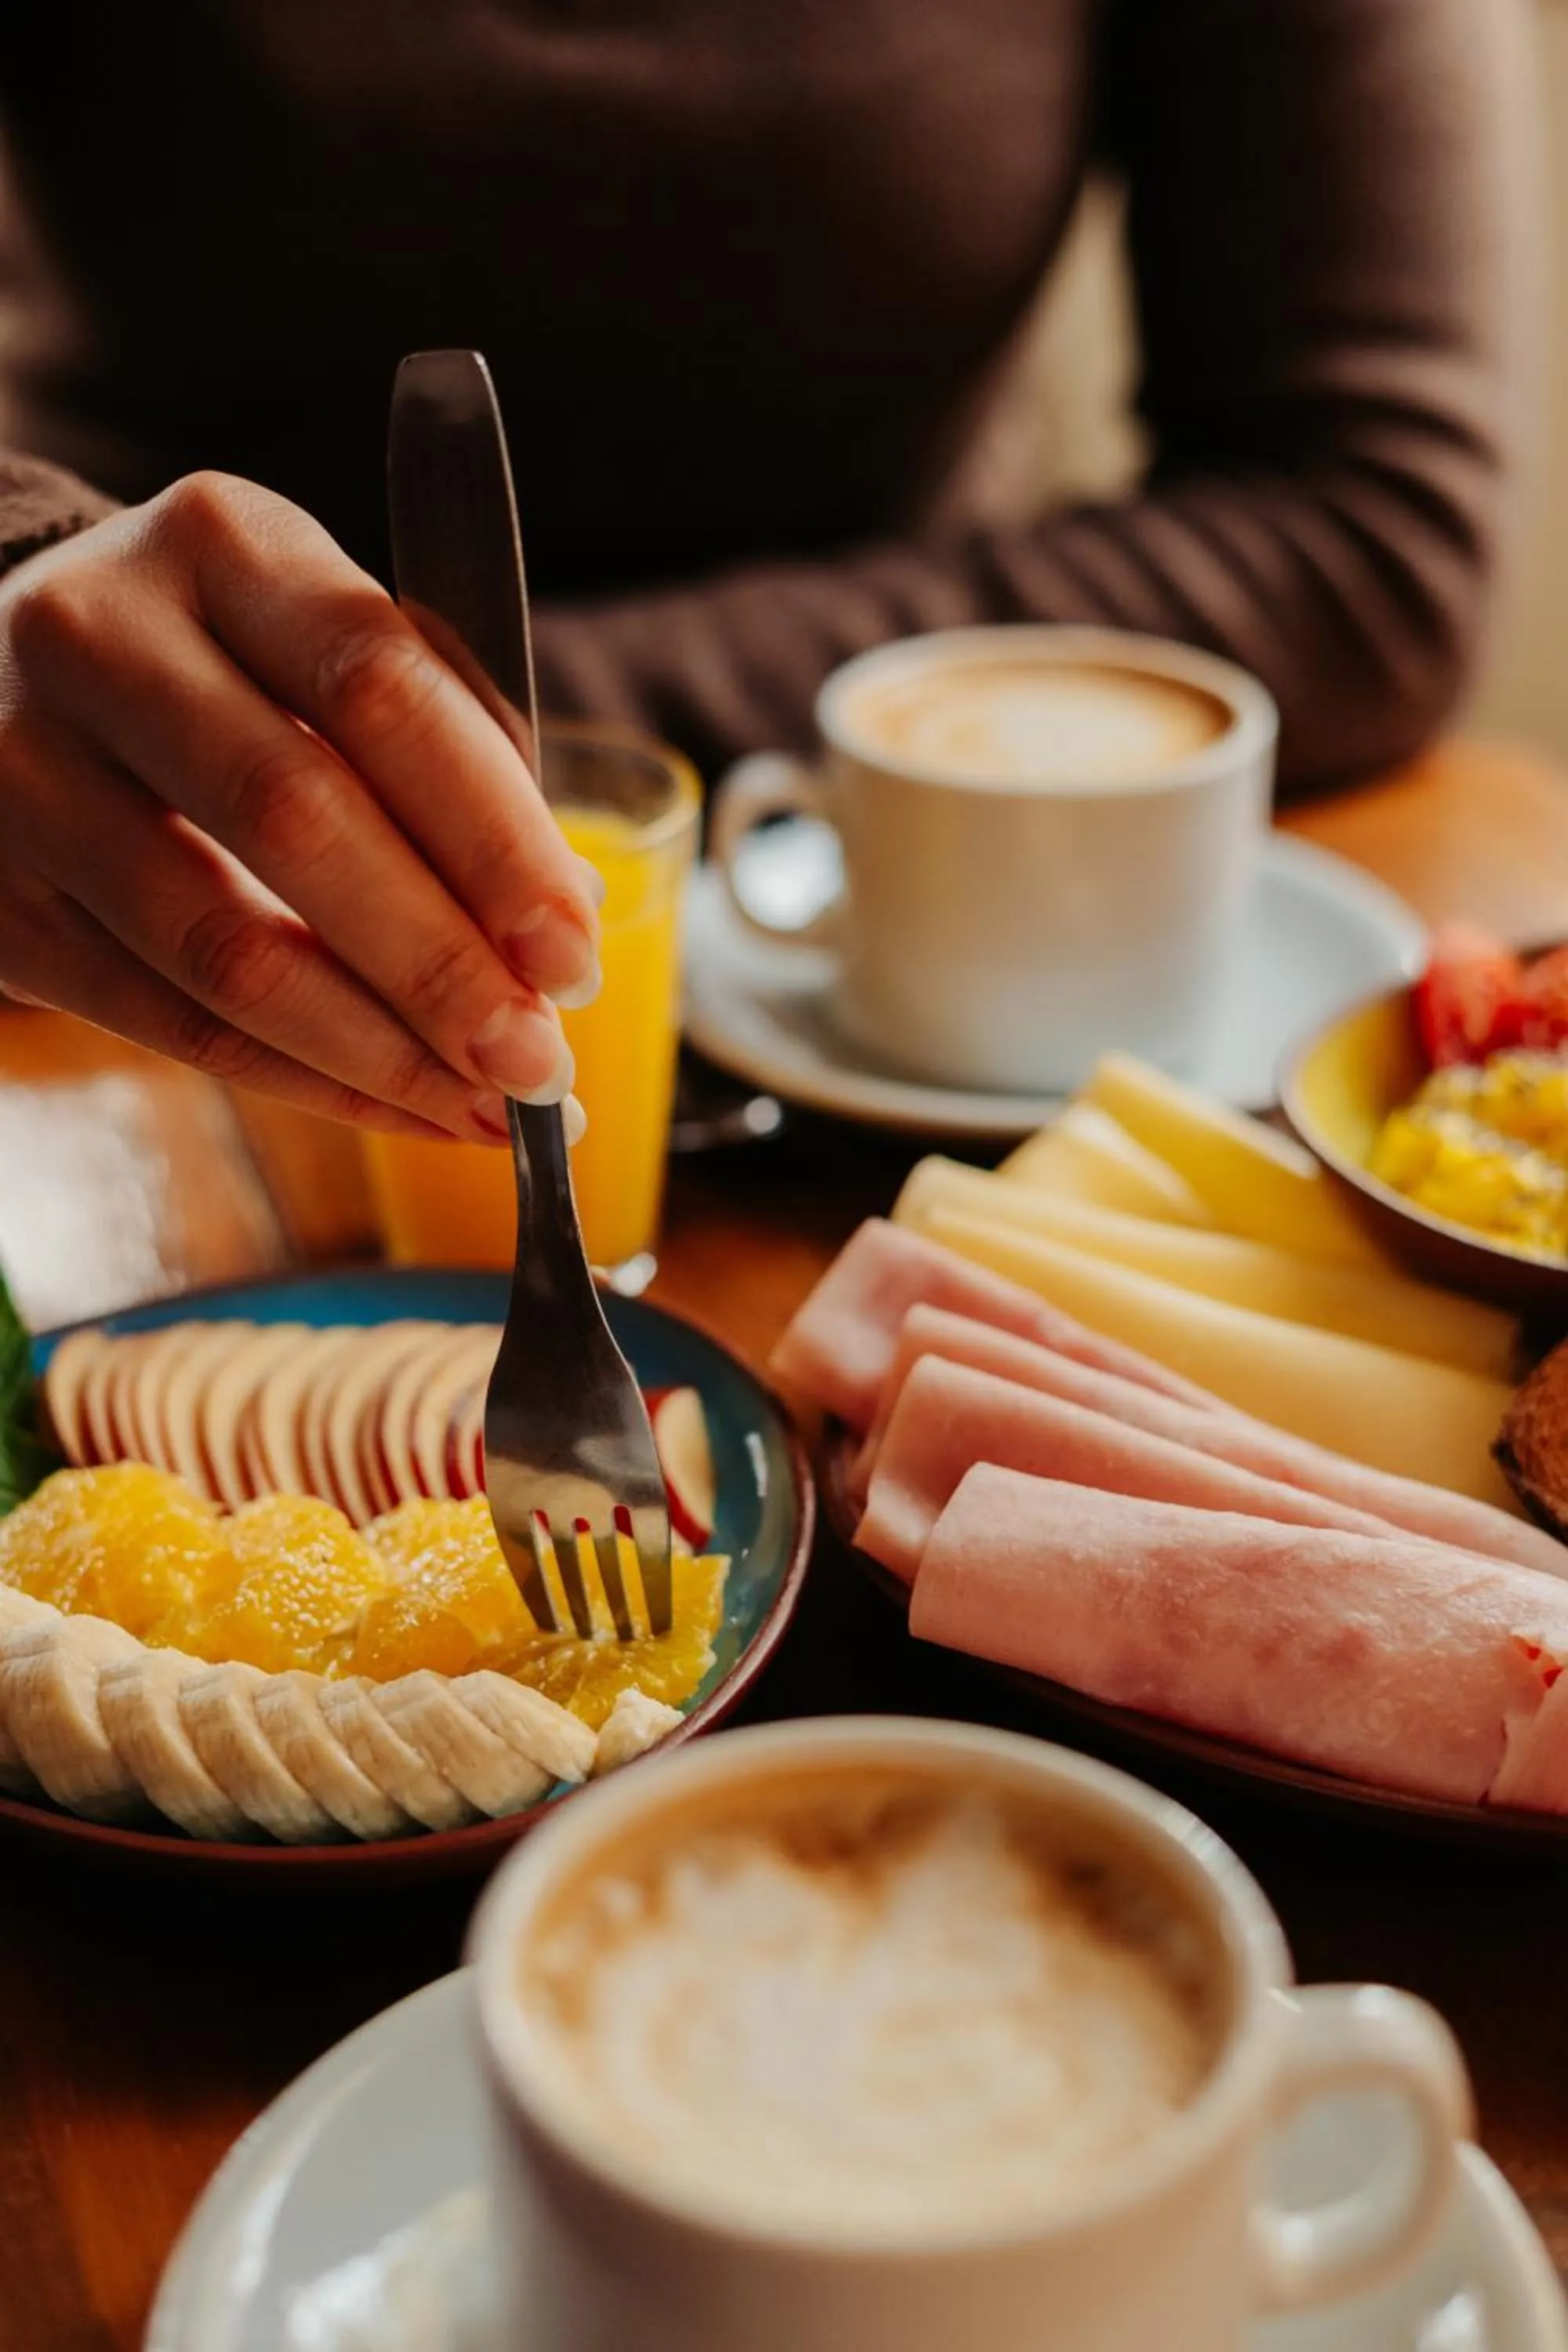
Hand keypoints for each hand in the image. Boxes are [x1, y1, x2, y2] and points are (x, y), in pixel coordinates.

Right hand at [0, 471, 601, 1139]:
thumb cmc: (225, 668)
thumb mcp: (324, 644)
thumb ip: (450, 747)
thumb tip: (563, 915)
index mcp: (222, 543)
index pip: (379, 686)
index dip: (490, 834)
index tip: (572, 949)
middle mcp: (99, 635)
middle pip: (296, 818)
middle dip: (440, 964)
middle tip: (540, 1061)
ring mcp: (24, 768)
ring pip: (222, 948)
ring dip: (379, 1052)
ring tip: (492, 1109)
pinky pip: (167, 1021)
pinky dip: (303, 1081)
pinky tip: (400, 1107)